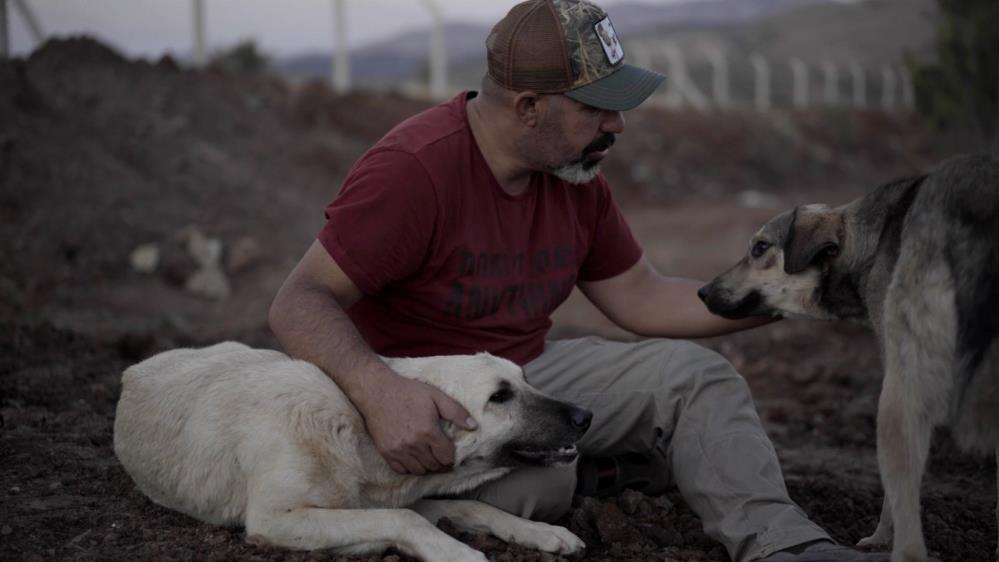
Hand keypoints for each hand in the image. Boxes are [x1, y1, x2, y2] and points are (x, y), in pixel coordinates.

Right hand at [357, 373, 477, 474]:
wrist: (377, 391)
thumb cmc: (408, 392)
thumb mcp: (436, 396)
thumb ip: (456, 412)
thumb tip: (474, 426)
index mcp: (428, 432)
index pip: (446, 457)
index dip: (452, 457)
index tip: (451, 454)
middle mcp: (414, 444)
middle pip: (434, 466)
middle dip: (441, 464)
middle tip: (442, 457)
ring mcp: (398, 450)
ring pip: (419, 470)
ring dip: (427, 467)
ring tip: (429, 458)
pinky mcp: (386, 452)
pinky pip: (402, 470)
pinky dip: (410, 468)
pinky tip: (414, 459)